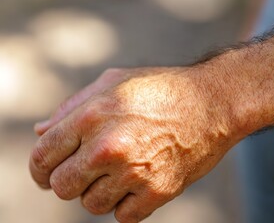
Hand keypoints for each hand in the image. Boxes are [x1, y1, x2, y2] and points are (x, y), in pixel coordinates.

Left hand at [29, 67, 241, 222]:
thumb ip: (72, 107)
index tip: (50, 173)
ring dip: (101, 192)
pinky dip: (128, 204)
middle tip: (90, 171)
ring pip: (92, 205)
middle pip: (63, 187)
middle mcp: (108, 146)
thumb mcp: (114, 83)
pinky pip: (123, 216)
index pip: (42, 158)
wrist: (213, 103)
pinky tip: (139, 183)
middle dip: (71, 181)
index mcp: (91, 116)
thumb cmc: (162, 89)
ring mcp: (134, 172)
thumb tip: (40, 133)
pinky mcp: (158, 192)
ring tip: (121, 172)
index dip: (41, 169)